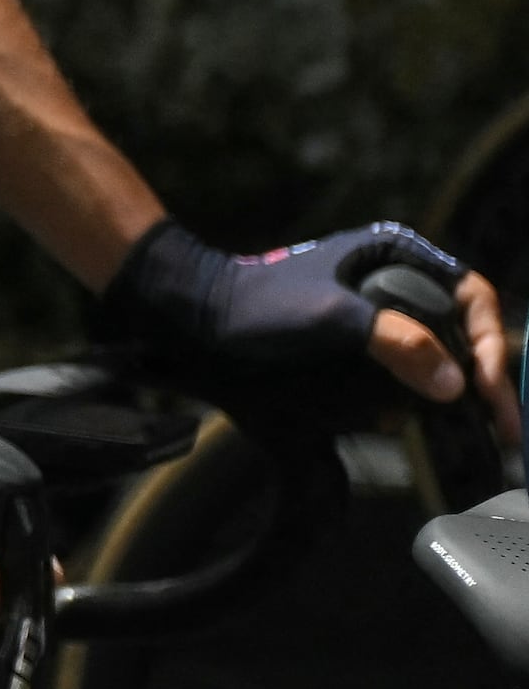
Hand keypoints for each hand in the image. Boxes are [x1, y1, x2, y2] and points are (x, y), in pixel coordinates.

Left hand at [100, 219, 517, 451]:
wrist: (190, 318)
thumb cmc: (256, 305)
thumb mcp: (331, 319)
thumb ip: (396, 343)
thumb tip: (454, 383)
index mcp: (396, 256)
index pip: (472, 296)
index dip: (488, 342)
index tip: (486, 386)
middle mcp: (391, 283)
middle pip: (458, 334)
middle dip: (475, 381)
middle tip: (498, 428)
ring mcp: (370, 318)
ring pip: (428, 361)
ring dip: (439, 397)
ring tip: (463, 432)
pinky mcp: (349, 350)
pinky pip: (392, 377)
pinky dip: (399, 402)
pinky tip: (393, 424)